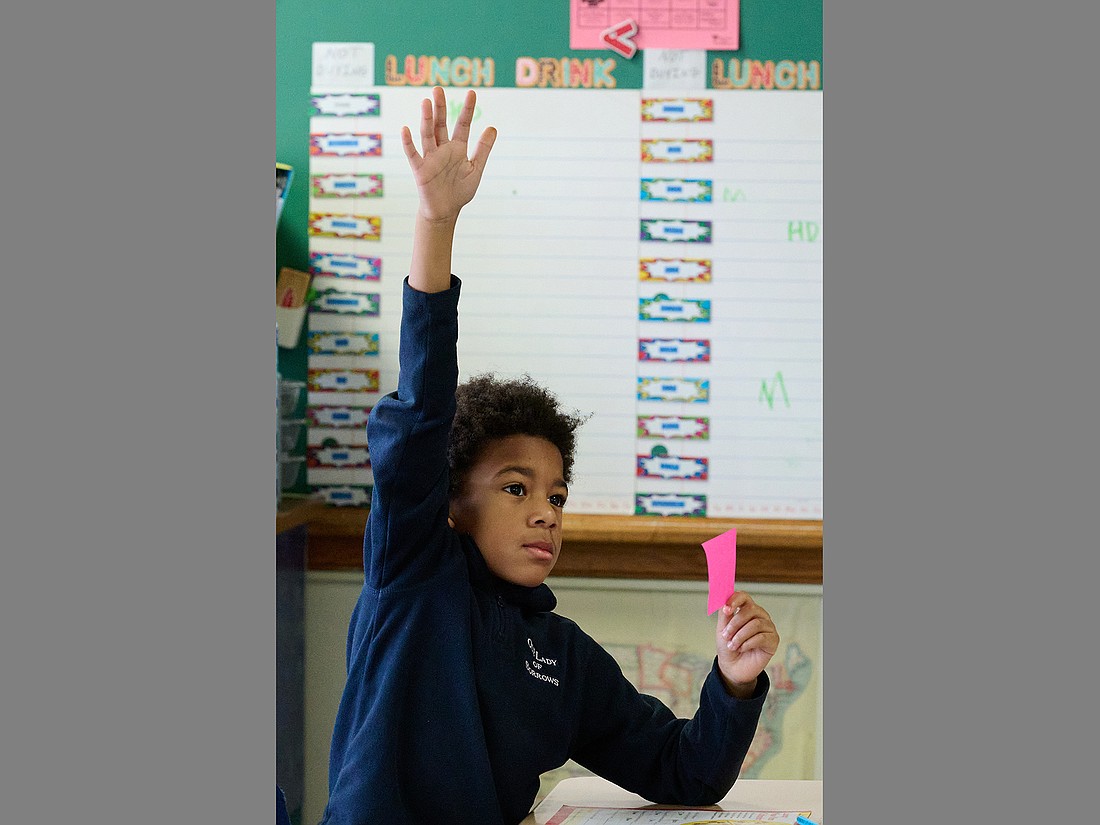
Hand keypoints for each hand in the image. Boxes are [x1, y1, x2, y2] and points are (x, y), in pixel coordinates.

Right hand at [400, 86, 496, 223]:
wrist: (445, 212)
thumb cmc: (460, 191)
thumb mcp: (476, 169)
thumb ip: (483, 149)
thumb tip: (493, 127)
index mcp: (458, 148)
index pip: (463, 125)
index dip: (468, 110)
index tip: (472, 93)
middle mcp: (443, 149)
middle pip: (441, 124)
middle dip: (440, 108)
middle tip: (438, 89)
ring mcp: (430, 158)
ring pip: (427, 135)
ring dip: (426, 119)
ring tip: (426, 102)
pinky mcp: (420, 170)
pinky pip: (413, 154)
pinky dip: (408, 143)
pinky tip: (405, 129)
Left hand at [715, 591, 778, 698]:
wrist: (732, 668)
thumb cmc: (728, 647)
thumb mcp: (722, 629)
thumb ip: (724, 613)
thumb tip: (723, 598)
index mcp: (747, 610)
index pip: (744, 597)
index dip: (735, 600)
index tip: (726, 610)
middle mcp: (760, 616)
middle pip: (751, 609)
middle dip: (735, 623)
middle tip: (726, 635)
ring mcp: (768, 627)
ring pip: (756, 624)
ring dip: (740, 636)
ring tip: (732, 645)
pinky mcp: (773, 640)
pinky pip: (762, 637)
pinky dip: (748, 643)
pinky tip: (742, 649)